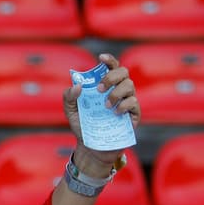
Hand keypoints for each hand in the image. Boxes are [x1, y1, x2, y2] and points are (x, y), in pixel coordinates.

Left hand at [62, 53, 140, 176]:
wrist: (91, 147)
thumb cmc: (83, 126)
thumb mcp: (70, 112)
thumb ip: (69, 97)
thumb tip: (77, 85)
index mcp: (105, 86)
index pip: (111, 67)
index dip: (109, 60)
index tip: (101, 57)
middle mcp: (118, 90)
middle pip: (123, 72)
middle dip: (112, 76)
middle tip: (99, 89)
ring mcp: (127, 101)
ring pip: (129, 85)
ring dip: (116, 92)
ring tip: (105, 106)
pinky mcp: (134, 114)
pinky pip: (133, 102)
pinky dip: (123, 104)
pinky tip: (114, 112)